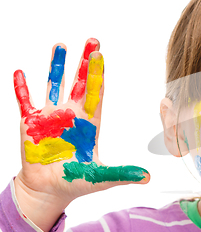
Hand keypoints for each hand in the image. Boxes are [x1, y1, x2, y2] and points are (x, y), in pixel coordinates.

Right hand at [13, 39, 149, 230]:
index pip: (96, 94)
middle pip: (80, 83)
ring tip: (61, 45)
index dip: (98, 75)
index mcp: (90, 124)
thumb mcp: (100, 178)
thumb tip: (148, 177)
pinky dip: (22, 88)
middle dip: (85, 63)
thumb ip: (122, 174)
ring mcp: (51, 117)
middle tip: (93, 41)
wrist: (49, 190)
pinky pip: (25, 102)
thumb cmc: (76, 183)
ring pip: (54, 85)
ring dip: (57, 66)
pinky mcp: (30, 124)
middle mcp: (72, 115)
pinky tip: (20, 72)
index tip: (101, 55)